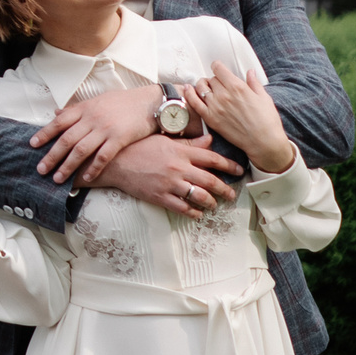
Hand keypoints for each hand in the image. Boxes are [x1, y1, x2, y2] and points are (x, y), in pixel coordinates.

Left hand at [30, 83, 159, 185]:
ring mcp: (105, 129)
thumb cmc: (122, 102)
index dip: (45, 134)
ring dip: (68, 166)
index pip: (59, 122)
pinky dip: (93, 168)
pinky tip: (86, 178)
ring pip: (81, 150)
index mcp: (85, 108)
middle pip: (66, 139)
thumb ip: (76, 109)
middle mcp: (92, 118)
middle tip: (40, 169)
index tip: (32, 145)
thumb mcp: (97, 101)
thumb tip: (56, 113)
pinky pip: (103, 157)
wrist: (150, 102)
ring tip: (58, 179)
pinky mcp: (120, 139)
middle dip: (52, 156)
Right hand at [93, 132, 243, 219]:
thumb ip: (189, 143)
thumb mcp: (165, 140)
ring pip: (200, 197)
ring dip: (211, 203)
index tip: (239, 170)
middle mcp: (179, 168)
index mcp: (181, 151)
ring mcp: (170, 184)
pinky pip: (183, 208)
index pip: (212, 159)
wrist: (116, 162)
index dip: (229, 166)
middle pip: (211, 180)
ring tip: (215, 205)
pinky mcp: (161, 197)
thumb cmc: (139, 148)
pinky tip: (198, 214)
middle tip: (232, 194)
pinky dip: (193, 213)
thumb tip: (209, 141)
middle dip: (225, 189)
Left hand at [179, 62, 295, 173]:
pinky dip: (189, 94)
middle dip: (215, 79)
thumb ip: (254, 83)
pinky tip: (188, 90)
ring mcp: (215, 107)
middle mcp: (224, 95)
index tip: (218, 68)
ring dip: (203, 85)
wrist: (263, 142)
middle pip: (211, 78)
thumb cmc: (267, 122)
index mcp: (237, 86)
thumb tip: (250, 72)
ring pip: (201, 87)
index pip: (218, 68)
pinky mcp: (210, 118)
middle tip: (219, 84)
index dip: (218, 66)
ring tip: (207, 88)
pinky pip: (194, 102)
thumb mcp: (264, 97)